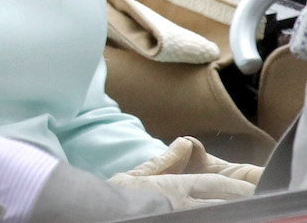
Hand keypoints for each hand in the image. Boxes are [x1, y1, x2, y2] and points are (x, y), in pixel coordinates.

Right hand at [106, 137, 259, 209]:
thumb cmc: (118, 194)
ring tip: (242, 209)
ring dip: (227, 210)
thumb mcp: (139, 174)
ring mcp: (180, 215)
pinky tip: (216, 215)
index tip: (251, 188)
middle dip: (239, 201)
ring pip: (213, 214)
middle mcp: (183, 204)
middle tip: (257, 200)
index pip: (215, 185)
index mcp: (177, 187)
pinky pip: (199, 220)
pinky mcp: (173, 221)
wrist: (100, 211)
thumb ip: (165, 160)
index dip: (236, 187)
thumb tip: (186, 142)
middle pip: (220, 203)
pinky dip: (212, 216)